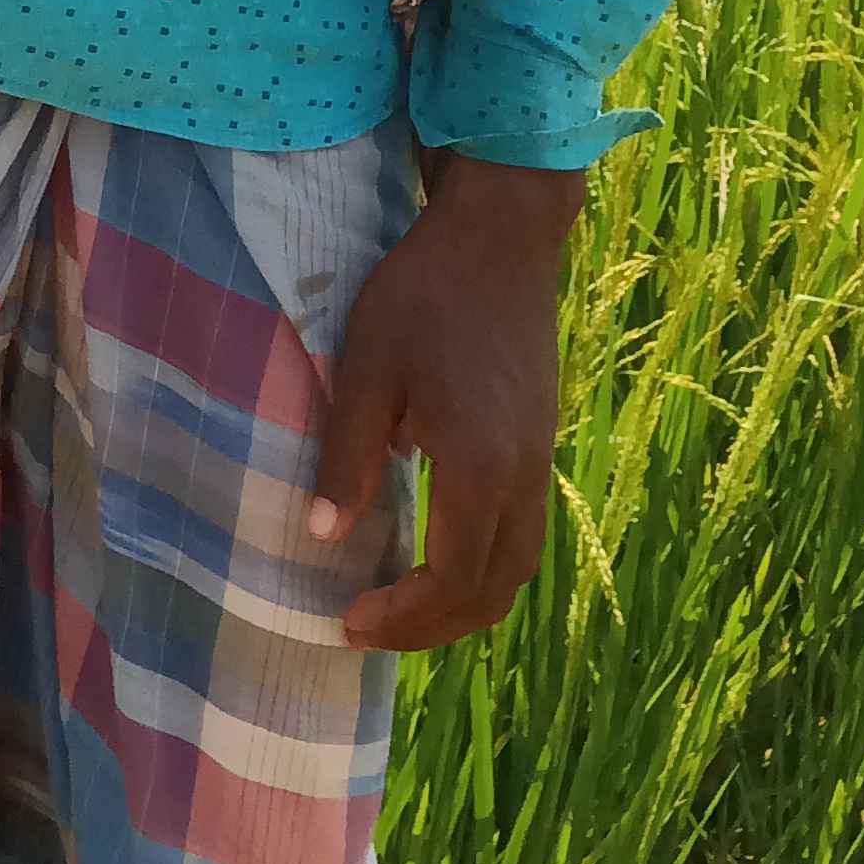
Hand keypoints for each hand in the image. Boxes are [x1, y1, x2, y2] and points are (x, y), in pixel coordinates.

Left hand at [304, 150, 583, 650]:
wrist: (500, 236)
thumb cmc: (422, 294)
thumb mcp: (366, 370)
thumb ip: (347, 459)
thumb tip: (322, 537)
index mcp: (480, 468)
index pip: (452, 582)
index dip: (403, 618)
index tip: (347, 619)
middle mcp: (523, 477)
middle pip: (494, 591)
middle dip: (432, 626)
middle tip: (366, 627)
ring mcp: (540, 460)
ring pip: (517, 566)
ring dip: (463, 602)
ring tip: (401, 606)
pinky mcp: (540, 441)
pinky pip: (522, 532)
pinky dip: (483, 566)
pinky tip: (438, 554)